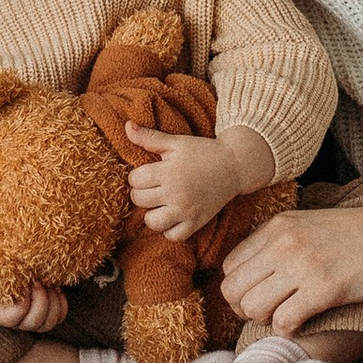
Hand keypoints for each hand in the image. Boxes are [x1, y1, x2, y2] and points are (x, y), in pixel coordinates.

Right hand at [0, 276, 67, 331]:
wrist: (9, 271)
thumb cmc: (0, 271)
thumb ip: (7, 275)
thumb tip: (22, 271)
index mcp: (0, 315)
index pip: (13, 318)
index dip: (22, 300)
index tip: (23, 283)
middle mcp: (17, 323)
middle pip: (35, 322)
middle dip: (41, 299)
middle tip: (38, 281)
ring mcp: (33, 322)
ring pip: (49, 323)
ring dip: (53, 300)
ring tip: (49, 283)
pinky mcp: (46, 317)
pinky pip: (59, 316)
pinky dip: (61, 302)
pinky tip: (55, 288)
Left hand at [127, 121, 273, 241]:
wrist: (235, 166)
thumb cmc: (203, 151)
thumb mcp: (177, 141)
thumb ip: (149, 137)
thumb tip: (126, 125)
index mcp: (169, 172)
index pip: (134, 180)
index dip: (138, 175)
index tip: (149, 172)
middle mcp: (176, 194)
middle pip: (140, 200)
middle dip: (142, 192)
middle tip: (154, 186)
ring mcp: (187, 211)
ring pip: (152, 222)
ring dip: (152, 213)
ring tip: (159, 203)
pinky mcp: (197, 223)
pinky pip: (173, 236)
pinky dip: (169, 229)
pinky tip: (172, 216)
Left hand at [219, 201, 362, 333]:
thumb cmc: (357, 234)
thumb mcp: (308, 224)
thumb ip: (278, 242)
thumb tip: (254, 273)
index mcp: (276, 227)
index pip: (230, 267)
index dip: (240, 289)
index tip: (261, 296)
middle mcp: (283, 244)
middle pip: (233, 290)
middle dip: (245, 310)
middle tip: (269, 314)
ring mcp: (303, 266)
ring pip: (253, 308)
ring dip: (266, 321)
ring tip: (286, 317)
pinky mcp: (325, 288)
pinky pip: (284, 321)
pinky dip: (288, 330)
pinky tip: (302, 324)